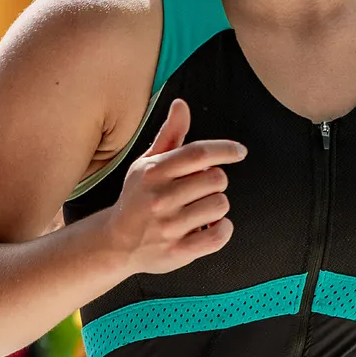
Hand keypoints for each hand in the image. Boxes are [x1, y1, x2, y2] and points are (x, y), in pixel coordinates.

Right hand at [107, 99, 245, 275]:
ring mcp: (169, 227)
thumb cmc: (137, 199)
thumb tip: (181, 105)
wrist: (116, 243)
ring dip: (217, 206)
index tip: (239, 151)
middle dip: (216, 181)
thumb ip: (170, 135)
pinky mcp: (178, 251)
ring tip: (200, 209)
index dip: (225, 149)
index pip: (198, 153)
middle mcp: (160, 198)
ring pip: (220, 205)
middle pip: (216, 179)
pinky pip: (219, 235)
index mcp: (153, 172)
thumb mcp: (147, 164)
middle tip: (201, 189)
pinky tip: (210, 226)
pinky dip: (223, 229)